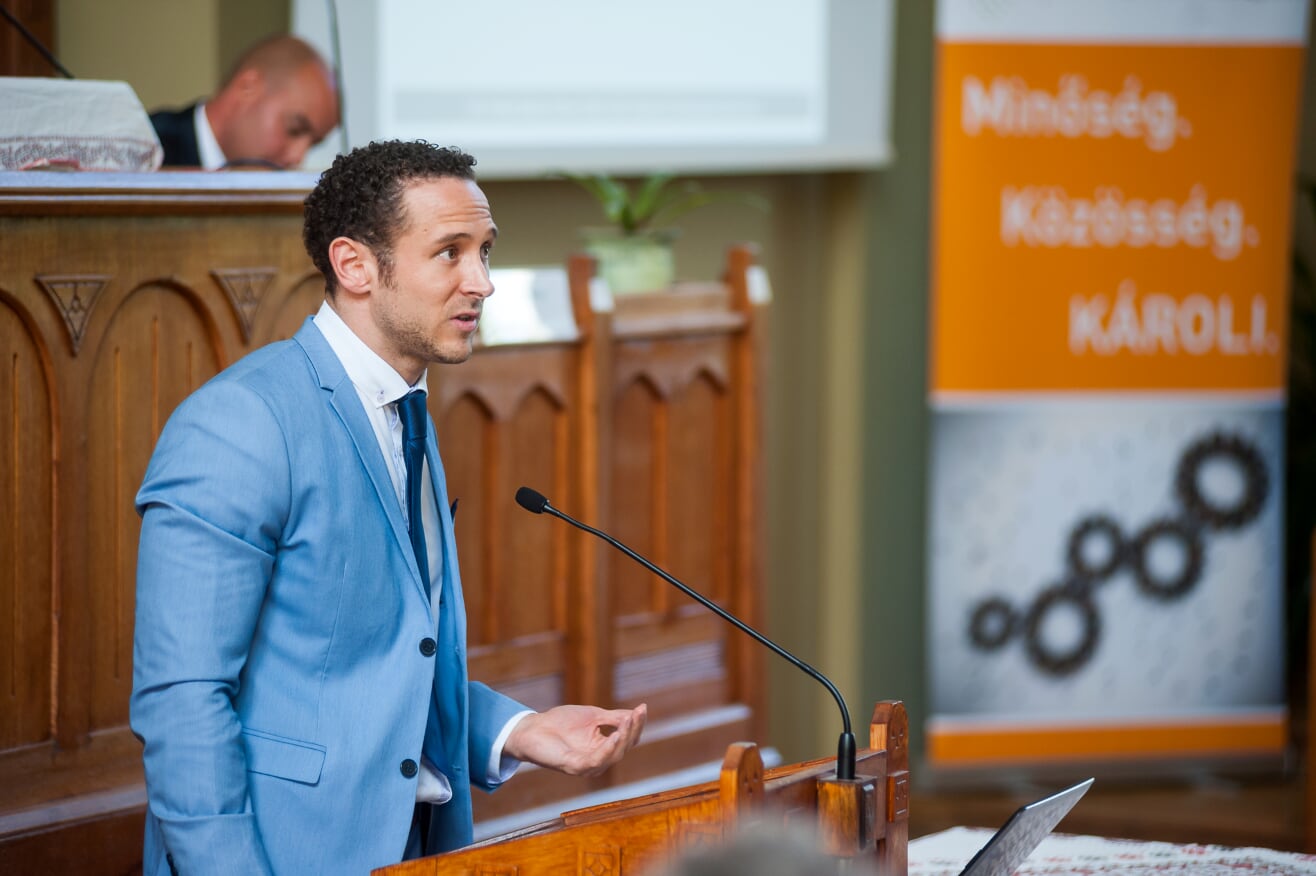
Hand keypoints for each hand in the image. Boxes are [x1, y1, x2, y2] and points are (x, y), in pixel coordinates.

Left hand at [504, 703, 646, 776]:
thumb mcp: (593, 716)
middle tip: (638, 713)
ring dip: (624, 738)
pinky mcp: (574, 767)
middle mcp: (598, 760)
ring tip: (630, 720)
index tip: (643, 708)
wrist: (532, 728)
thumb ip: (613, 717)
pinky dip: (608, 749)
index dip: (636, 725)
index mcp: (603, 749)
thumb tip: (636, 713)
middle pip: (623, 748)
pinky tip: (615, 735)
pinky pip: (596, 761)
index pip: (626, 740)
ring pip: (614, 756)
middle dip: (633, 730)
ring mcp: (586, 766)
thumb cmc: (560, 722)